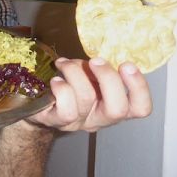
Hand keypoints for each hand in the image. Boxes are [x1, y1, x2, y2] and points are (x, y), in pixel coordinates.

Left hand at [27, 57, 151, 132]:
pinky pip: (66, 109)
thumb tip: (101, 54)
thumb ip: (98, 70)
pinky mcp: (56, 121)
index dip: (139, 88)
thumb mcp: (88, 76)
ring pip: (87, 99)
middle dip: (108, 78)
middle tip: (95, 61)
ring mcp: (78, 122)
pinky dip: (62, 89)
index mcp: (112, 106)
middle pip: (118, 109)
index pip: (140, 109)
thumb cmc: (68, 86)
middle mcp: (99, 118)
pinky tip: (56, 80)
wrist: (36, 105)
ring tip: (64, 63)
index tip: (127, 64)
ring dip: (76, 73)